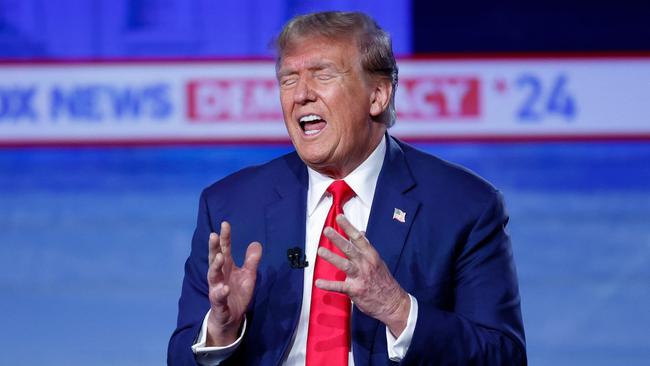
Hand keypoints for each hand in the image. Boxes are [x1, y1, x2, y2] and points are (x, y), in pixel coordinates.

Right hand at [206, 221, 261, 345]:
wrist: (231, 318)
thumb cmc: (237, 293)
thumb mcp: (248, 275)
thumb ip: (251, 260)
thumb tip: (256, 243)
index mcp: (226, 267)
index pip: (224, 249)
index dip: (225, 237)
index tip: (225, 223)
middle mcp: (219, 276)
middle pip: (215, 259)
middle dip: (214, 247)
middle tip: (213, 235)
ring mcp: (216, 289)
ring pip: (213, 276)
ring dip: (215, 266)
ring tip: (220, 257)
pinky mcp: (218, 303)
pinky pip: (219, 297)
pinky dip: (221, 292)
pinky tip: (225, 288)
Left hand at [315, 214, 410, 336]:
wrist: (392, 302)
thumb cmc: (383, 280)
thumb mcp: (377, 261)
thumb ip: (366, 247)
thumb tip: (361, 232)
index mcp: (371, 255)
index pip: (359, 238)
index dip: (349, 227)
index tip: (339, 217)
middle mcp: (365, 264)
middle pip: (350, 249)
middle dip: (338, 239)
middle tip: (327, 230)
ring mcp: (360, 277)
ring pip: (345, 265)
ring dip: (332, 257)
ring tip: (320, 251)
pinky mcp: (355, 290)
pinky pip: (340, 287)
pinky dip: (329, 284)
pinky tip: (318, 282)